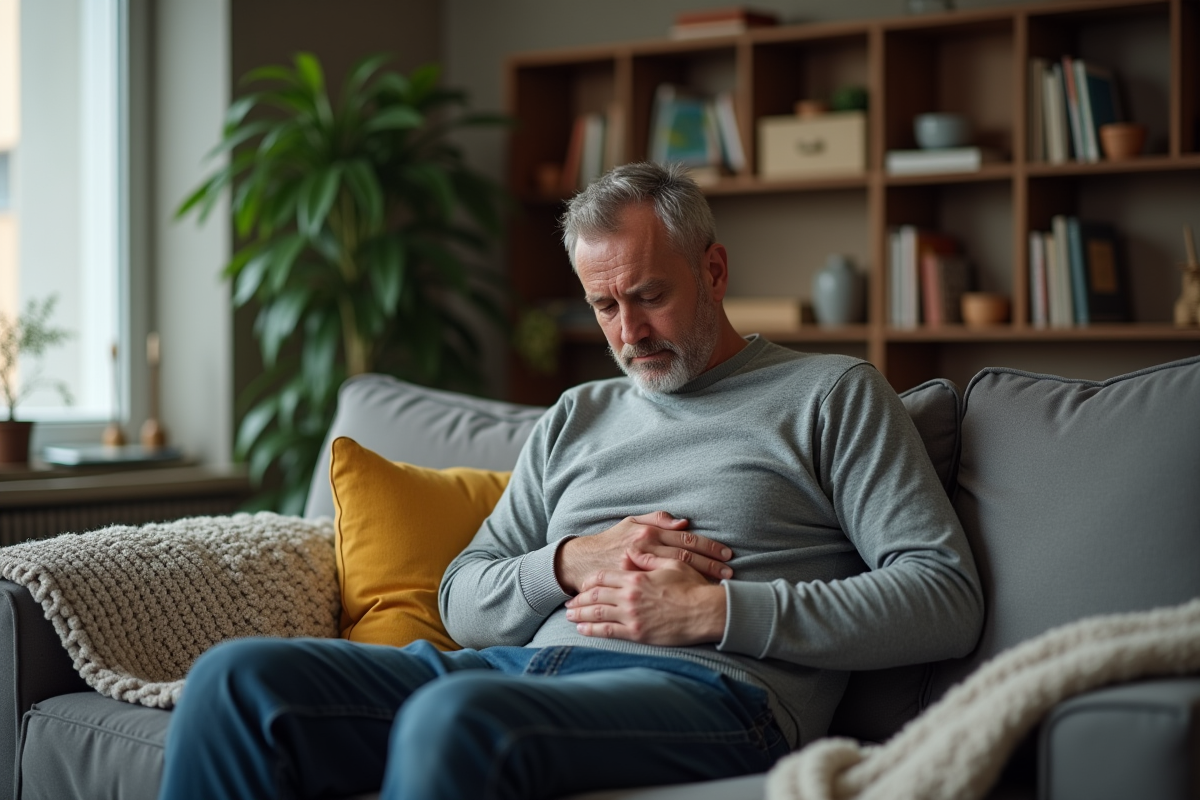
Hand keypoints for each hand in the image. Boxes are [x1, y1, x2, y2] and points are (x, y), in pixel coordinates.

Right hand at [554, 511, 733, 593]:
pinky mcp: (633, 587)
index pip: (686, 540)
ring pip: (678, 574)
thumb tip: (682, 522)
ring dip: (700, 579)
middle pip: (686, 557)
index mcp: (648, 534)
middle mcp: (646, 550)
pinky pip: (662, 589)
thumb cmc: (610, 542)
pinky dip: (681, 593)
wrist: (582, 562)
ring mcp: (640, 570)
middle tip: (730, 573)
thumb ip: (657, 520)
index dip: (709, 547)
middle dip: (710, 565)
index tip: (727, 555)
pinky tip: (694, 598)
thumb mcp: (630, 523)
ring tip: (720, 586)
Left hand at [565, 559, 726, 645]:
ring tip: (569, 616)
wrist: (704, 612)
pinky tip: (582, 630)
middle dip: (579, 599)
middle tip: (568, 602)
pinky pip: (607, 631)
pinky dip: (592, 630)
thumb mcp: (672, 564)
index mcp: (635, 577)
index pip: (603, 577)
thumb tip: (633, 552)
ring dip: (580, 614)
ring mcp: (631, 616)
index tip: (581, 584)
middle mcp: (629, 596)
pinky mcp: (637, 632)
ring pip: (597, 614)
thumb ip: (648, 558)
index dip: (589, 581)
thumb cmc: (691, 587)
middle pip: (595, 596)